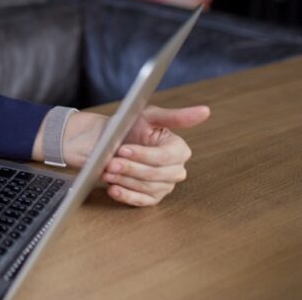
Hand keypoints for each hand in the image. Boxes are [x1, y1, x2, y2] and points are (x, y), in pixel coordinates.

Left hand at [63, 105, 210, 206]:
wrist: (110, 141)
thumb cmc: (131, 126)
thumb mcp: (149, 116)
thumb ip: (175, 116)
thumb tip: (205, 111)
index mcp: (179, 150)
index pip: (164, 157)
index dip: (142, 155)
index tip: (123, 149)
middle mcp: (176, 170)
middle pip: (154, 174)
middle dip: (130, 168)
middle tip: (110, 163)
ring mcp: (165, 186)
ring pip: (146, 187)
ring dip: (124, 180)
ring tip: (106, 172)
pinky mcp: (152, 198)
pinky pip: (141, 201)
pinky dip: (125, 196)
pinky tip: (112, 189)